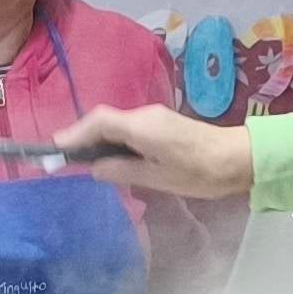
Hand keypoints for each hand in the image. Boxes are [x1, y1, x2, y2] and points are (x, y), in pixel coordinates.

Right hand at [58, 106, 251, 200]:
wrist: (238, 159)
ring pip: (115, 123)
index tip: (54, 148)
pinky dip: (112, 139)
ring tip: (80, 160)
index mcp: (142, 126)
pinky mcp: (161, 123)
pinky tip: (108, 157)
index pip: (98, 122)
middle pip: (103, 120)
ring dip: (96, 138)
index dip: (73, 133)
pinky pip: (127, 127)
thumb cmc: (199, 173)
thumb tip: (95, 168)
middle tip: (61, 158)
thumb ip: (122, 170)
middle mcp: (145, 115)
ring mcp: (154, 117)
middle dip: (80, 136)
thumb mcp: (157, 178)